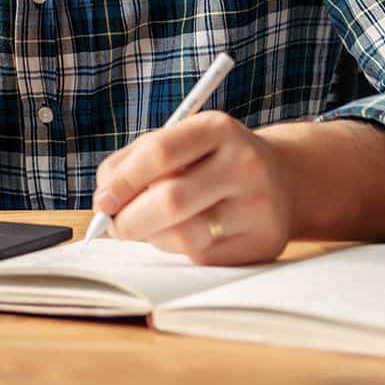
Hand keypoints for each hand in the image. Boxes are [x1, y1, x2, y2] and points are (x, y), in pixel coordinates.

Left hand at [93, 111, 295, 264]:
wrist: (282, 179)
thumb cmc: (210, 161)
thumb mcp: (179, 143)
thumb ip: (133, 162)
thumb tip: (103, 202)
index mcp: (217, 128)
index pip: (159, 152)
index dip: (122, 180)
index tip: (102, 201)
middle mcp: (244, 163)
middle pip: (169, 199)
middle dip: (129, 219)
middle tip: (115, 226)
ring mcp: (259, 205)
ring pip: (183, 235)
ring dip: (153, 237)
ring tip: (154, 227)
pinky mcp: (264, 241)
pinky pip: (202, 256)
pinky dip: (179, 250)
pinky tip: (185, 235)